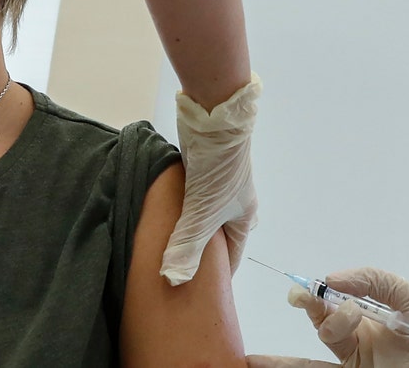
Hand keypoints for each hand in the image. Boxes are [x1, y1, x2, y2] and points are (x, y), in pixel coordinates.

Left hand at [160, 73, 260, 284]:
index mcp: (244, 217)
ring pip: (203, 215)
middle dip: (200, 251)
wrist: (215, 120)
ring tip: (166, 242)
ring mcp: (219, 184)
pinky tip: (164, 212)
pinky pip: (191, 197)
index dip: (216, 273)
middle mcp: (235, 202)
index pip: (232, 254)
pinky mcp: (203, 169)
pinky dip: (180, 207)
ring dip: (188, 227)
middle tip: (177, 266)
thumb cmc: (217, 173)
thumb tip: (173, 280)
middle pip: (217, 235)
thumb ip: (187, 247)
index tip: (198, 289)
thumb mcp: (201, 215)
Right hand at [286, 267, 408, 367]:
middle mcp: (355, 344)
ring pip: (313, 359)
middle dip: (307, 311)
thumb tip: (333, 280)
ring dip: (283, 361)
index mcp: (363, 320)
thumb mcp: (408, 295)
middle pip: (320, 328)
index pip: (329, 307)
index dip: (313, 296)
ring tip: (256, 361)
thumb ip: (373, 280)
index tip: (306, 289)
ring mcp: (356, 364)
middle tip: (302, 298)